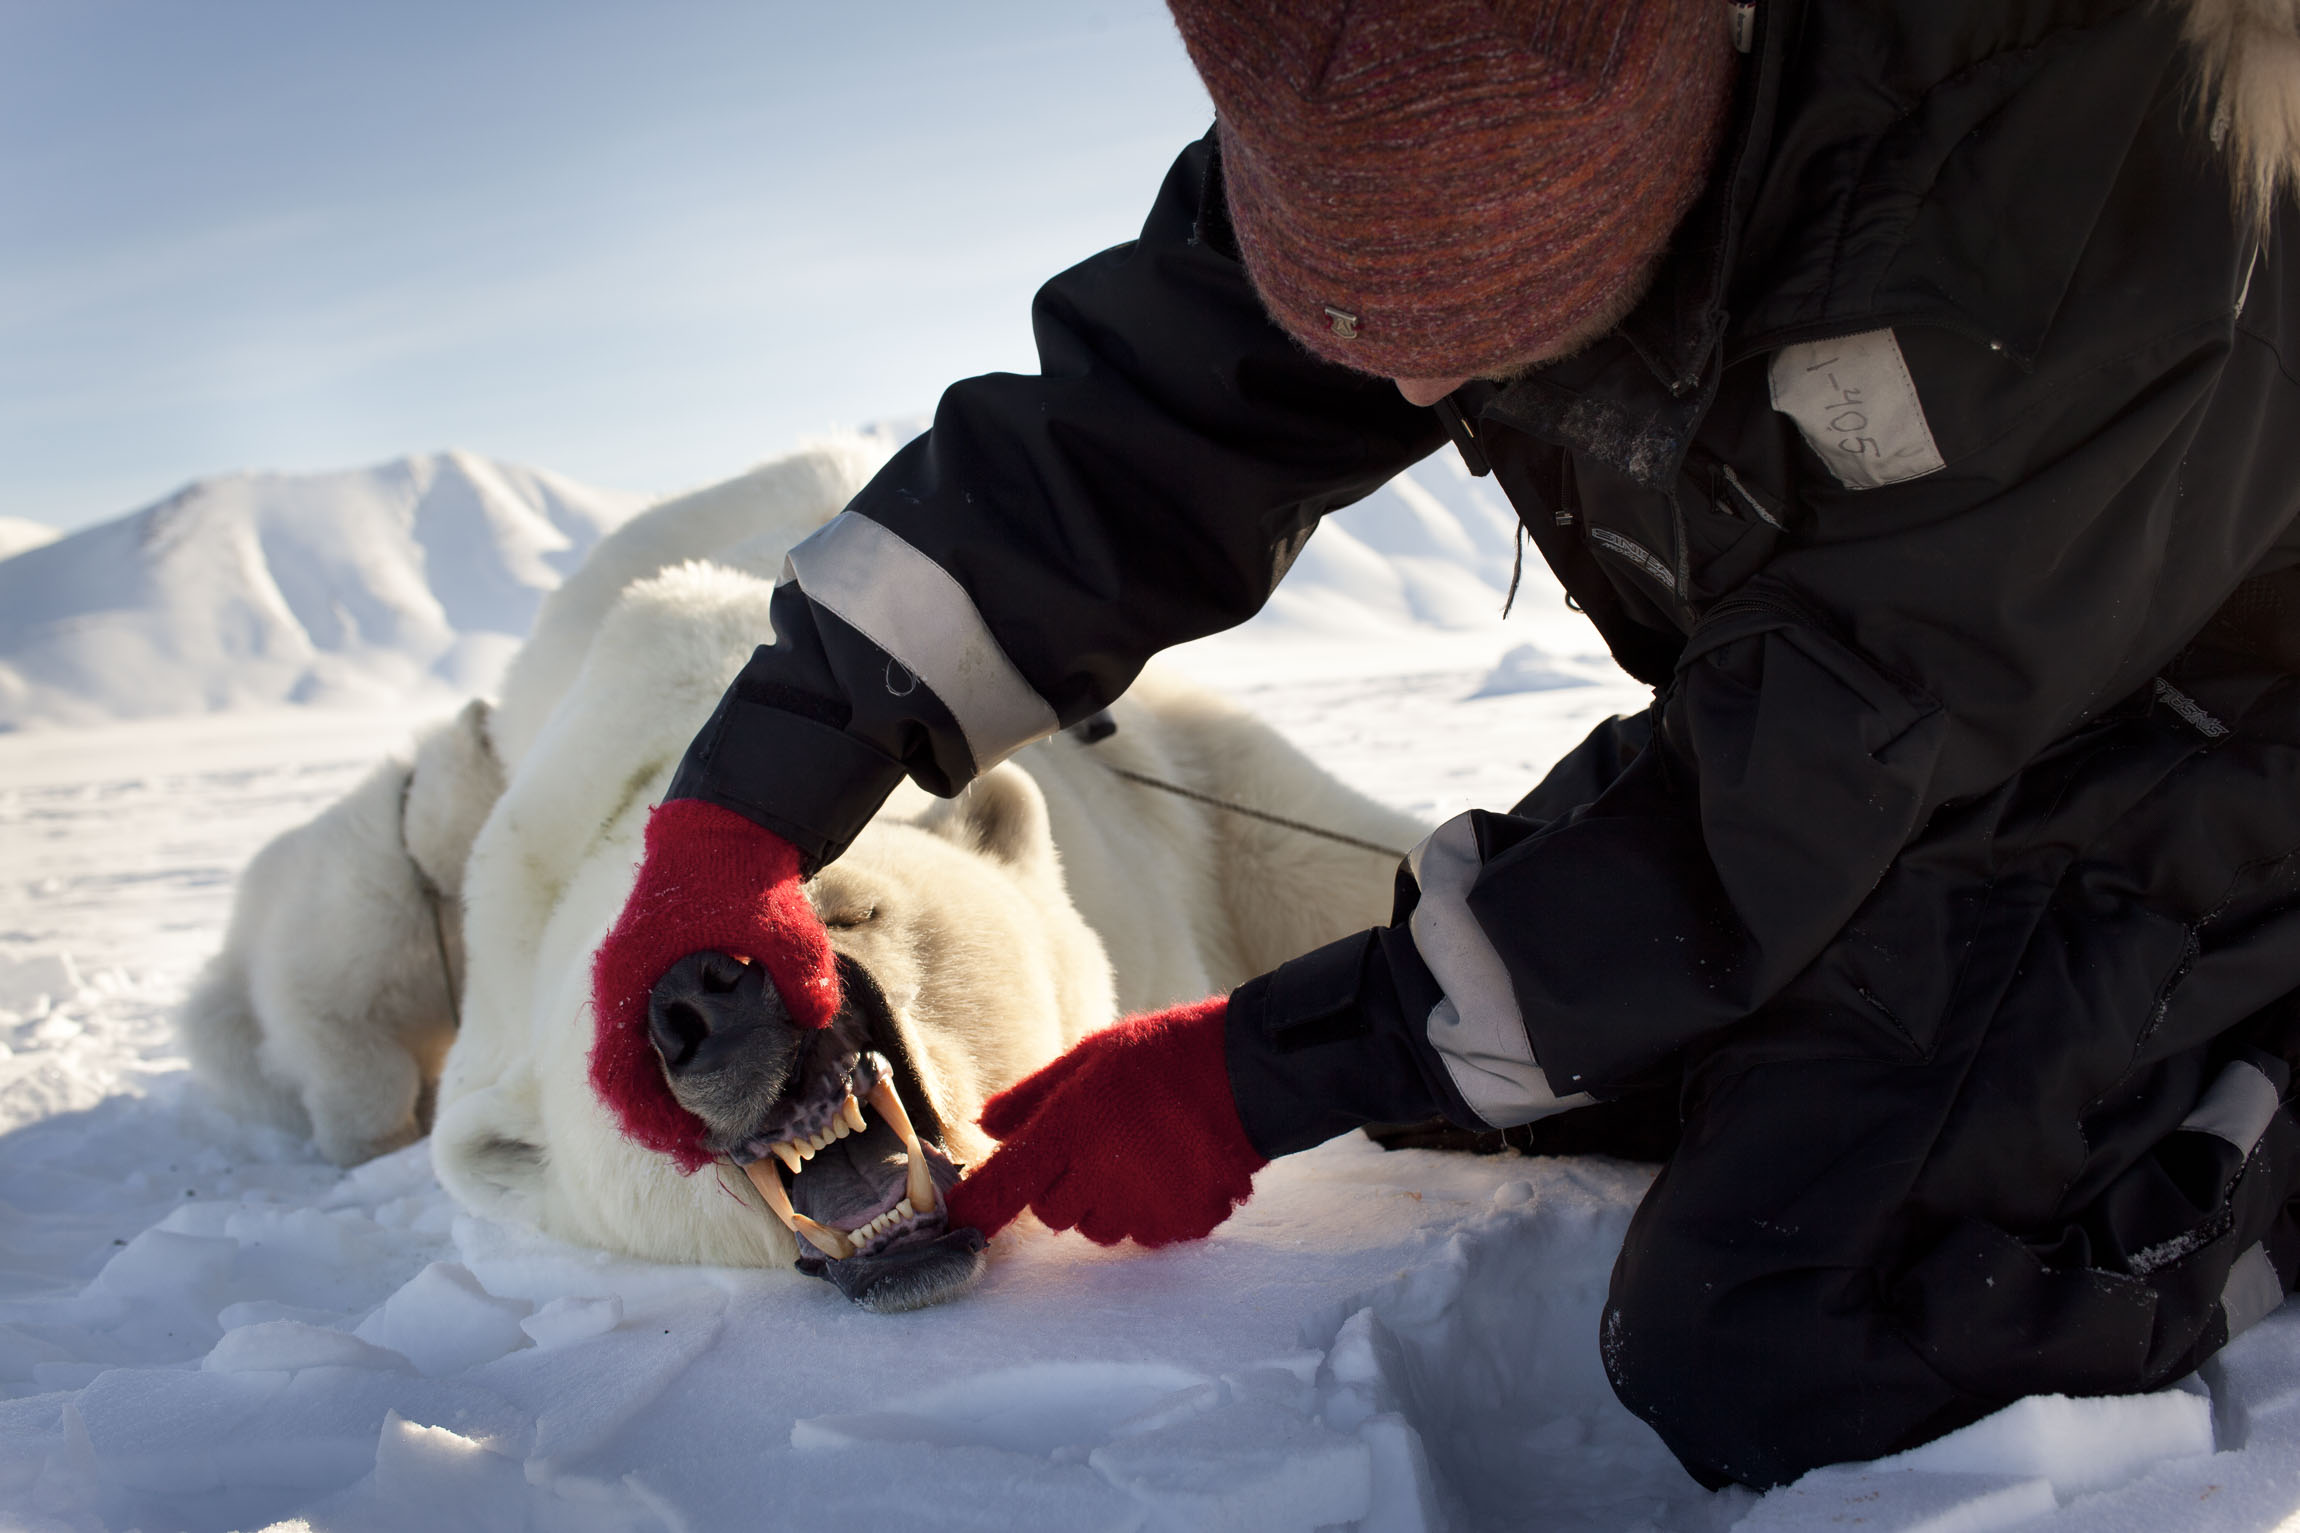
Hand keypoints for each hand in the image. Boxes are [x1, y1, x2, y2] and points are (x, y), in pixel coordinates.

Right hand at [588, 798, 838, 1169]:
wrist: (726, 822)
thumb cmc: (746, 875)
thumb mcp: (785, 931)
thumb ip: (802, 980)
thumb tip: (816, 1025)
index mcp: (635, 975)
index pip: (617, 1070)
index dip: (645, 1115)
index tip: (680, 1144)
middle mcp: (621, 981)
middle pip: (619, 1070)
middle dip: (651, 1113)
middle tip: (693, 1147)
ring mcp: (631, 973)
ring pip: (630, 1051)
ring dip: (654, 1089)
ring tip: (695, 1124)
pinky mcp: (648, 966)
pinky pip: (643, 1027)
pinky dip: (661, 1058)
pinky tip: (697, 1078)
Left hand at [946, 995, 1267, 1245]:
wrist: (1249, 1072)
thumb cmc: (1163, 1054)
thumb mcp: (1088, 1056)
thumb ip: (1032, 1097)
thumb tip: (985, 1127)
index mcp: (1070, 1129)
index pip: (1006, 1185)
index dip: (978, 1209)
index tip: (958, 1224)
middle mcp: (1101, 1177)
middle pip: (1052, 1212)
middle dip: (1058, 1187)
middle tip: (1089, 1147)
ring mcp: (1143, 1206)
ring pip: (1098, 1228)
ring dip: (1103, 1203)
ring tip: (1134, 1157)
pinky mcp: (1182, 1224)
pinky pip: (1146, 1234)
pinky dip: (1148, 1212)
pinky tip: (1167, 1173)